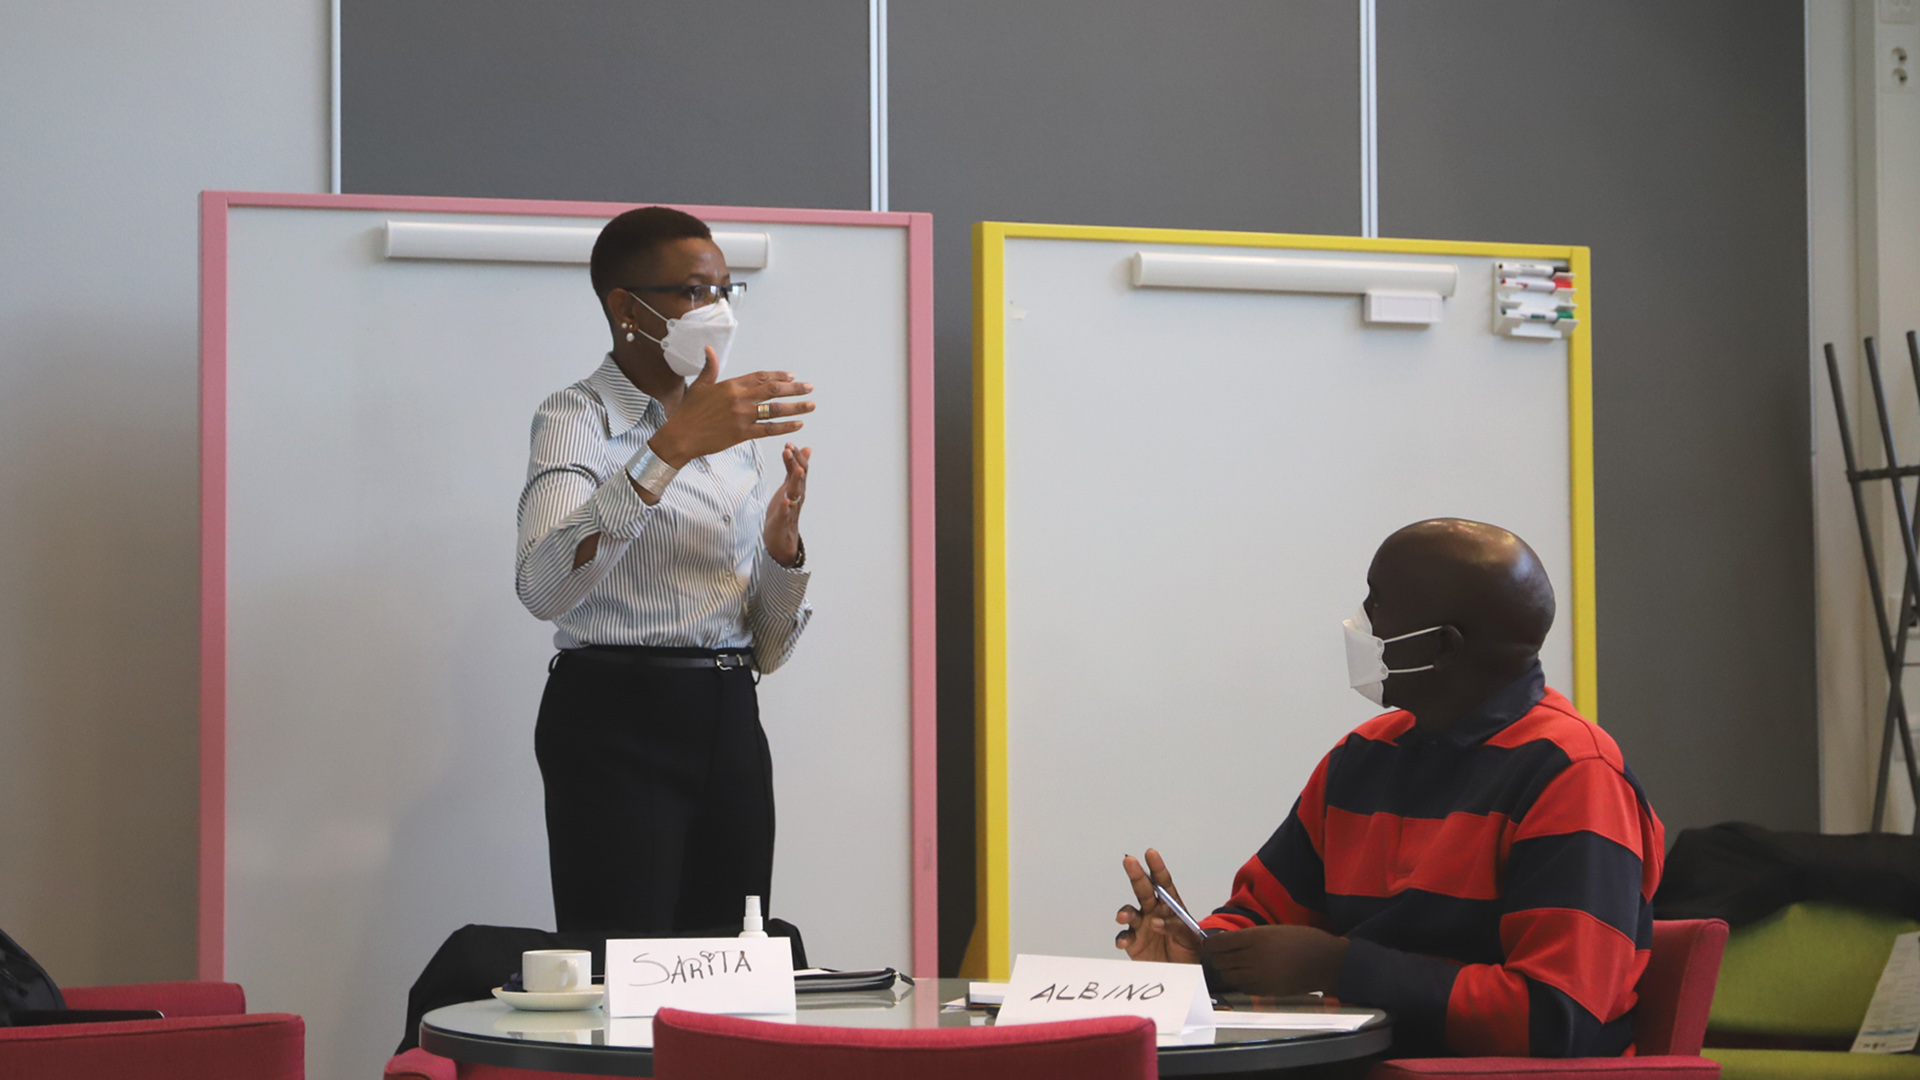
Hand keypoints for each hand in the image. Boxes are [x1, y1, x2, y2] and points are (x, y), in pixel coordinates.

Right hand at [650, 348, 813, 466]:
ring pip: (775, 409)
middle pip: (774, 390)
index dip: (779, 376)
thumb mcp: (699, 386)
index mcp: (731, 385)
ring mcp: (742, 416)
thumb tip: (709, 349)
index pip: (761, 377)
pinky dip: (785, 427)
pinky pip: (769, 429)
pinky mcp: (742, 433)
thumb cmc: (689, 412)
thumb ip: (710, 368)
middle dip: (795, 388)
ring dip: (796, 407)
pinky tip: (799, 424)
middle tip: (810, 388)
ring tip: (811, 406)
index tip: (792, 376)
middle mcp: (739, 398)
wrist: (681, 436)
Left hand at [764, 443, 809, 566]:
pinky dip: (785, 507)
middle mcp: (797, 496)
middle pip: (799, 478)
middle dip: (795, 463)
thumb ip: (794, 468)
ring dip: (797, 481)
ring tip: (797, 470)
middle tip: (790, 449)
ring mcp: (791, 508)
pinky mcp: (783, 521)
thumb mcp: (790, 485)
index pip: (800, 468)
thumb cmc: (785, 510)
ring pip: (795, 493)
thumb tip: (807, 448)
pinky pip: (785, 513)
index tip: (789, 443)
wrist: (782, 538)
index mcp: (798, 487)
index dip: (795, 456)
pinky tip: (785, 501)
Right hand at [1114, 849, 1201, 963]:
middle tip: (1129, 861)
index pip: (1164, 883)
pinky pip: (1125, 936)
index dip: (1157, 868)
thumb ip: (1177, 928)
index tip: (1150, 853)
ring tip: (1124, 916)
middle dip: (1136, 875)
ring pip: (1130, 912)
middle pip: (1143, 890)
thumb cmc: (1190, 952)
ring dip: (1125, 911)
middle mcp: (1154, 911)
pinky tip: (1124, 941)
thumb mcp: (1192, 939)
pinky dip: (1123, 938)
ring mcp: (1142, 926)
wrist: (1183, 973)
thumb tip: (1156, 922)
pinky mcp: (1134, 942)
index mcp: (1171, 906)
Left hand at [1199, 925, 1348, 996]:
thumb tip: (1230, 942)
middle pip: (1221, 961)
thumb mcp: (1275, 930)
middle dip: (1216, 958)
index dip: (1210, 944)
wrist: (1326, 962)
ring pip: (1229, 976)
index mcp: (1256, 938)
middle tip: (1217, 955)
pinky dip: (1240, 982)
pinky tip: (1246, 976)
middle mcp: (1253, 957)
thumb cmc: (1304, 941)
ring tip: (1231, 966)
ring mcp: (1259, 976)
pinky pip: (1243, 987)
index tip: (1207, 944)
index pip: (1221, 943)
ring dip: (1227, 971)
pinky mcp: (1266, 991)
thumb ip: (1252, 937)